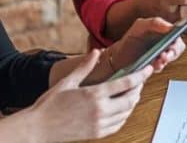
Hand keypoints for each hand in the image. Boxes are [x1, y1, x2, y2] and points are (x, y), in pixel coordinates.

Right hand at [28, 50, 151, 140]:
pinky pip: (119, 124)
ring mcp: (99, 124)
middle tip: (140, 80)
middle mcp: (100, 110)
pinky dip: (125, 115)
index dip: (141, 75)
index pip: (126, 83)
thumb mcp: (67, 81)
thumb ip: (85, 66)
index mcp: (94, 94)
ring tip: (133, 92)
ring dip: (133, 102)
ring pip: (127, 112)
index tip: (148, 69)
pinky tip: (122, 108)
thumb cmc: (49, 105)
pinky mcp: (97, 134)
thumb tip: (96, 51)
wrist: (38, 128)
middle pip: (131, 99)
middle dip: (139, 88)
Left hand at [108, 17, 185, 74]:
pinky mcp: (154, 66)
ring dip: (165, 60)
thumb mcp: (140, 26)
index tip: (173, 41)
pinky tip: (152, 65)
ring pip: (169, 59)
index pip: (177, 35)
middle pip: (177, 48)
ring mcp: (160, 56)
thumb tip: (169, 27)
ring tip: (159, 60)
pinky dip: (158, 66)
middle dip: (173, 52)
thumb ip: (154, 23)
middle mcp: (164, 44)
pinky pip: (160, 67)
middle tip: (166, 54)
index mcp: (163, 32)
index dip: (177, 38)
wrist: (118, 55)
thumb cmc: (130, 39)